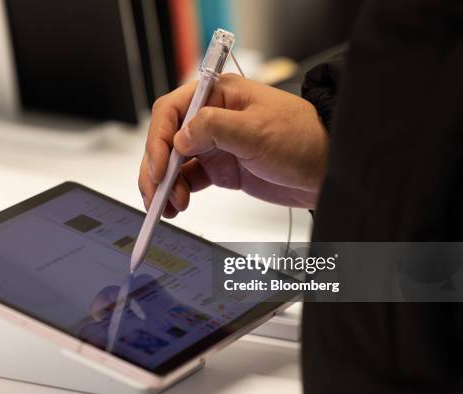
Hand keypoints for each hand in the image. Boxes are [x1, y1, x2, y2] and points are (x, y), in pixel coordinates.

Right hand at [138, 73, 328, 216]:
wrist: (327, 170)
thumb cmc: (303, 138)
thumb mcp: (257, 130)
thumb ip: (214, 128)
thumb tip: (180, 137)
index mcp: (218, 95)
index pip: (172, 111)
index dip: (160, 139)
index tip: (160, 168)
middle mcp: (212, 118)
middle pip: (168, 140)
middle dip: (157, 168)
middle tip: (156, 194)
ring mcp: (215, 145)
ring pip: (175, 163)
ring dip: (165, 185)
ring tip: (168, 207)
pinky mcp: (221, 168)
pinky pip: (189, 180)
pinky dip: (178, 193)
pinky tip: (176, 206)